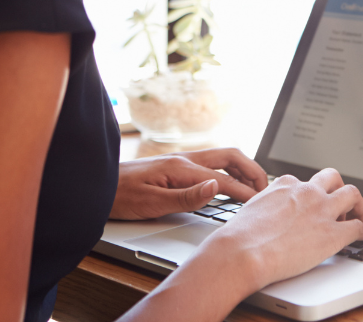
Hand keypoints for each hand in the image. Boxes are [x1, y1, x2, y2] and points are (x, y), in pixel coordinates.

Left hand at [110, 147, 268, 219]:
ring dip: (242, 168)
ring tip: (255, 186)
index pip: (223, 179)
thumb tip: (215, 188)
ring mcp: (181, 160)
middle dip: (252, 171)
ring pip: (222, 157)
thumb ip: (186, 197)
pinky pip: (212, 162)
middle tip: (265, 190)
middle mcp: (184, 159)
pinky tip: (230, 181)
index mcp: (181, 168)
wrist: (97, 186)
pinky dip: (229, 170)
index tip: (260, 204)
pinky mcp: (177, 165)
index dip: (245, 193)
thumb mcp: (152, 204)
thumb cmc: (119, 197)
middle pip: (230, 157)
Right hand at [201, 168, 362, 290]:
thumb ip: (266, 206)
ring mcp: (322, 211)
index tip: (312, 202)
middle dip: (339, 188)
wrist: (243, 253)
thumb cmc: (239, 237)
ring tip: (357, 215)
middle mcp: (307, 192)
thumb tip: (265, 216)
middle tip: (340, 203)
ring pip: (352, 194)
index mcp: (286, 185)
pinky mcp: (333, 234)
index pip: (305, 182)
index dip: (311, 193)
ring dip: (357, 205)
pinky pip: (358, 227)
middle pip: (333, 178)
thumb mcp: (252, 208)